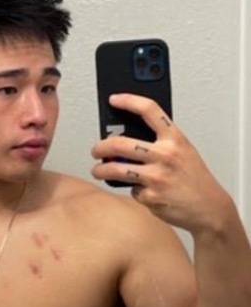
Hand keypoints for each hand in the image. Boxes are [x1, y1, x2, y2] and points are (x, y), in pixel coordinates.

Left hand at [90, 93, 230, 232]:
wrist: (209, 207)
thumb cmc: (194, 178)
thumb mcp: (183, 151)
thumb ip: (160, 143)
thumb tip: (127, 139)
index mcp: (175, 138)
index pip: (149, 110)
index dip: (129, 101)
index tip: (113, 99)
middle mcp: (165, 154)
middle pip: (120, 143)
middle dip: (100, 147)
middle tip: (96, 150)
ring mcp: (157, 176)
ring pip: (116, 169)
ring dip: (100, 170)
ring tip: (98, 171)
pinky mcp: (151, 196)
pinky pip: (132, 191)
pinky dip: (133, 191)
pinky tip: (142, 191)